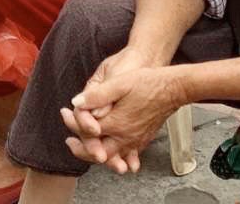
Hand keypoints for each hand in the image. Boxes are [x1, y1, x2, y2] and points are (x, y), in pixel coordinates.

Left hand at [62, 46, 161, 168]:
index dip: (73, 123)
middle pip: (97, 152)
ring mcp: (136, 140)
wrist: (174, 88)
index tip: (65, 113)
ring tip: (87, 149)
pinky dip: (118, 157)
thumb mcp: (119, 83)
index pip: (87, 131)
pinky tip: (113, 155)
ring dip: (97, 154)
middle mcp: (125, 136)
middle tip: (70, 142)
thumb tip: (76, 103)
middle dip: (81, 149)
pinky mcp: (144, 139)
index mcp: (116, 123)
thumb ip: (96, 95)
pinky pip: (128, 154)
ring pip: (112, 157)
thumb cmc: (148, 83)